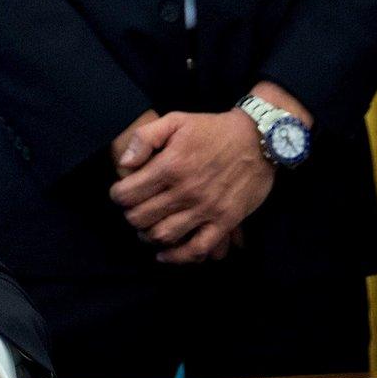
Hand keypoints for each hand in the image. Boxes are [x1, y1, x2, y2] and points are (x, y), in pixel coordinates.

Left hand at [108, 110, 272, 263]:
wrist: (258, 139)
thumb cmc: (213, 129)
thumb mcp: (175, 120)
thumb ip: (145, 138)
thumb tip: (124, 163)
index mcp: (170, 166)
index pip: (128, 193)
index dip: (118, 196)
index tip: (121, 194)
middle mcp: (185, 191)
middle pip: (141, 217)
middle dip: (130, 217)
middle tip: (133, 211)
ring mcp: (205, 209)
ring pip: (164, 235)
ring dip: (148, 236)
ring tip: (146, 230)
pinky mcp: (225, 221)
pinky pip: (198, 248)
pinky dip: (178, 257)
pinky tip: (165, 255)